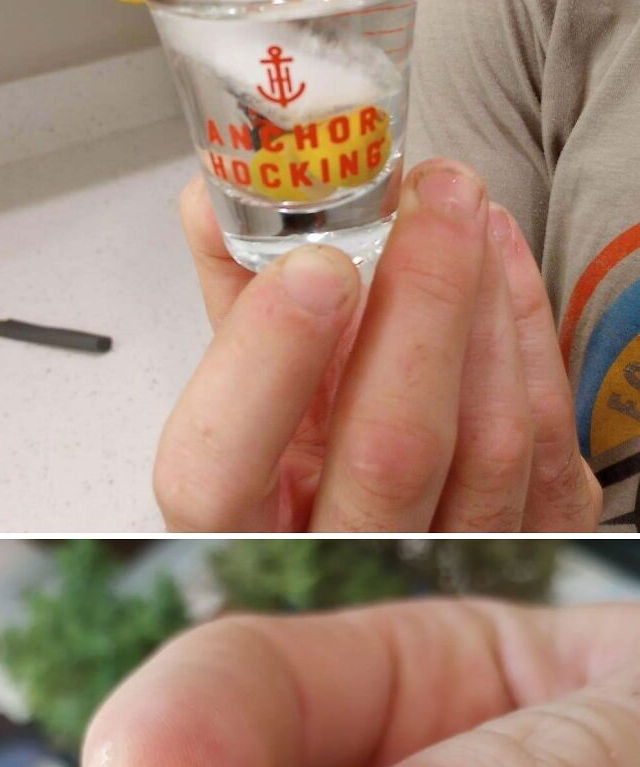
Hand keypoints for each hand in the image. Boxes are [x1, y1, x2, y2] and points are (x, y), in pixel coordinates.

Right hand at [153, 164, 600, 531]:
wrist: (384, 532)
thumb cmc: (303, 469)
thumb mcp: (245, 406)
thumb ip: (232, 308)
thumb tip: (218, 200)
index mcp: (240, 539)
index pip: (221, 480)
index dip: (264, 369)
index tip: (310, 266)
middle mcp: (339, 568)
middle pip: (391, 455)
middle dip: (422, 304)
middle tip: (431, 198)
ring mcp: (441, 568)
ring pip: (489, 448)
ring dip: (486, 308)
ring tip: (467, 213)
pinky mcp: (527, 551)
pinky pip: (549, 450)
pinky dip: (528, 340)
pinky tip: (502, 266)